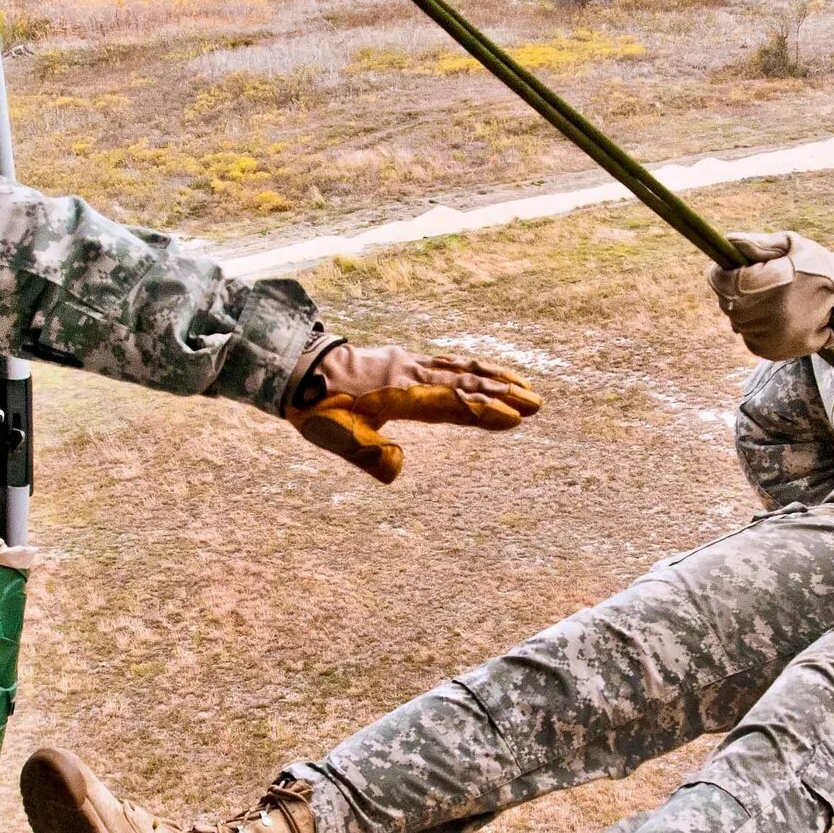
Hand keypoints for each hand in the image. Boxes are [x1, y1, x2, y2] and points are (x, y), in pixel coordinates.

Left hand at [286, 342, 543, 483]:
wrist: (296, 366)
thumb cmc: (317, 406)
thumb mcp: (336, 437)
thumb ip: (366, 455)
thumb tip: (398, 471)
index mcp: (397, 393)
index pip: (449, 403)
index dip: (482, 412)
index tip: (513, 418)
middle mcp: (410, 373)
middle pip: (464, 383)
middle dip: (502, 393)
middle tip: (537, 404)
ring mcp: (409, 363)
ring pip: (460, 369)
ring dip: (494, 377)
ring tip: (525, 386)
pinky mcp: (405, 361)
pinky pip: (448, 363)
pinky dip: (473, 368)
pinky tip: (485, 372)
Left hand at [707, 232, 833, 360]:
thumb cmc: (818, 267)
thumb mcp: (792, 245)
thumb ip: (758, 244)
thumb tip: (727, 243)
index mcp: (769, 283)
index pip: (721, 280)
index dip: (722, 271)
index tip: (734, 267)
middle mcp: (765, 314)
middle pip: (726, 301)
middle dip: (736, 289)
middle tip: (759, 282)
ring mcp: (767, 336)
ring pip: (736, 320)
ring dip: (745, 308)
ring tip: (773, 299)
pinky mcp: (770, 351)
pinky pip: (748, 335)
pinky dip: (755, 325)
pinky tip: (776, 316)